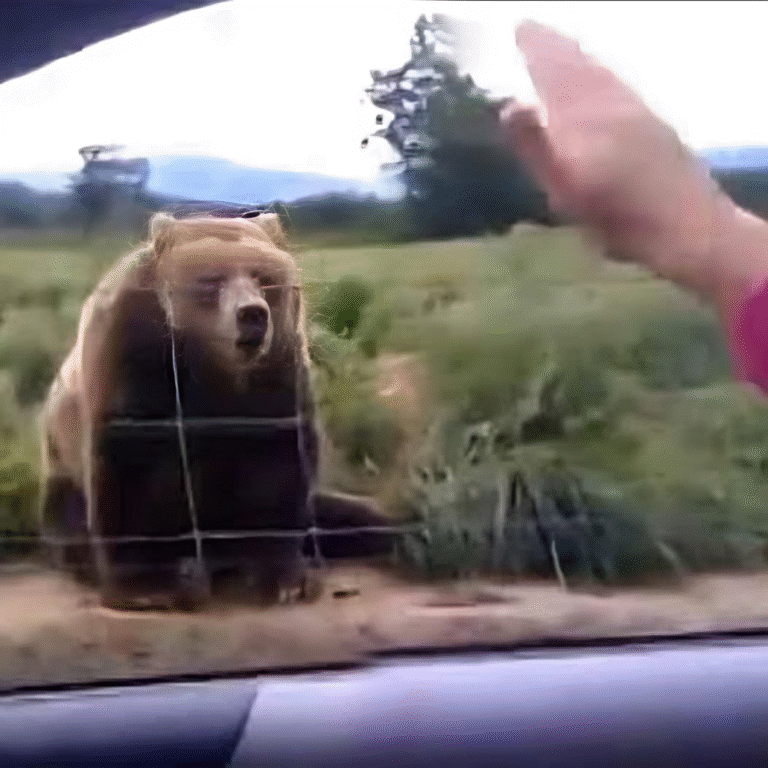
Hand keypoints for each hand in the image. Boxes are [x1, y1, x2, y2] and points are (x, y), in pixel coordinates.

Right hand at [501, 20, 736, 295]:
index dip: (537, 50)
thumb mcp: (565, 188)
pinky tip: (602, 84)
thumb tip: (509, 105)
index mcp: (583, 115)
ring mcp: (636, 111)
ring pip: (601, 74)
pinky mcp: (654, 125)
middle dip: (555, 47)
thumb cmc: (617, 216)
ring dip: (578, 58)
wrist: (685, 224)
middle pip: (579, 66)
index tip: (521, 29)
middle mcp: (610, 103)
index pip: (554, 71)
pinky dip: (602, 75)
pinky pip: (619, 85)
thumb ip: (536, 145)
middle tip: (535, 32)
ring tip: (562, 50)